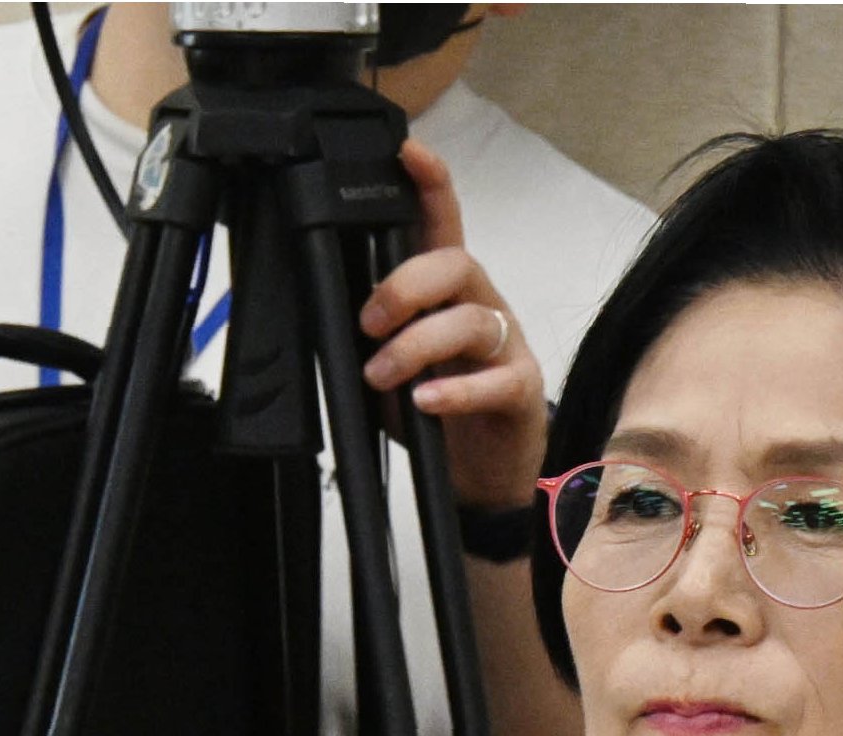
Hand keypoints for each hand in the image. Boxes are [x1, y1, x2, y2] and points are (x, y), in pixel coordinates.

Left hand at [359, 138, 548, 513]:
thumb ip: (371, 333)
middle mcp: (483, 305)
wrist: (483, 475)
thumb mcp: (392, 364)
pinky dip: (455, 390)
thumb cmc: (437, 409)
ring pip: (470, 320)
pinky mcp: (522, 390)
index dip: (430, 182)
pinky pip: (496, 379)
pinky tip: (427, 402)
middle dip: (404, 286)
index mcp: (449, 291)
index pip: (444, 223)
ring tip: (382, 377)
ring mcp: (508, 346)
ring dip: (416, 346)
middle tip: (369, 322)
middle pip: (455, 263)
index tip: (406, 152)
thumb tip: (320, 309)